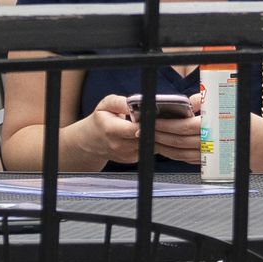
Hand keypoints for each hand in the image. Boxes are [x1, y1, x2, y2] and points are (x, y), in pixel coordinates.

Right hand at [83, 96, 202, 165]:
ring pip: (151, 145)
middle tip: (171, 117)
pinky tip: (158, 131)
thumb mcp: (105, 105)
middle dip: (158, 128)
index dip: (148, 123)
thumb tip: (134, 102)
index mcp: (112, 130)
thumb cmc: (100, 120)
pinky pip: (150, 149)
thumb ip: (120, 102)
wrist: (91, 142)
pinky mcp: (134, 159)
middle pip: (147, 138)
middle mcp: (120, 145)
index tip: (158, 115)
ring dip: (159, 135)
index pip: (135, 128)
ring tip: (167, 123)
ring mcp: (128, 155)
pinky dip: (155, 140)